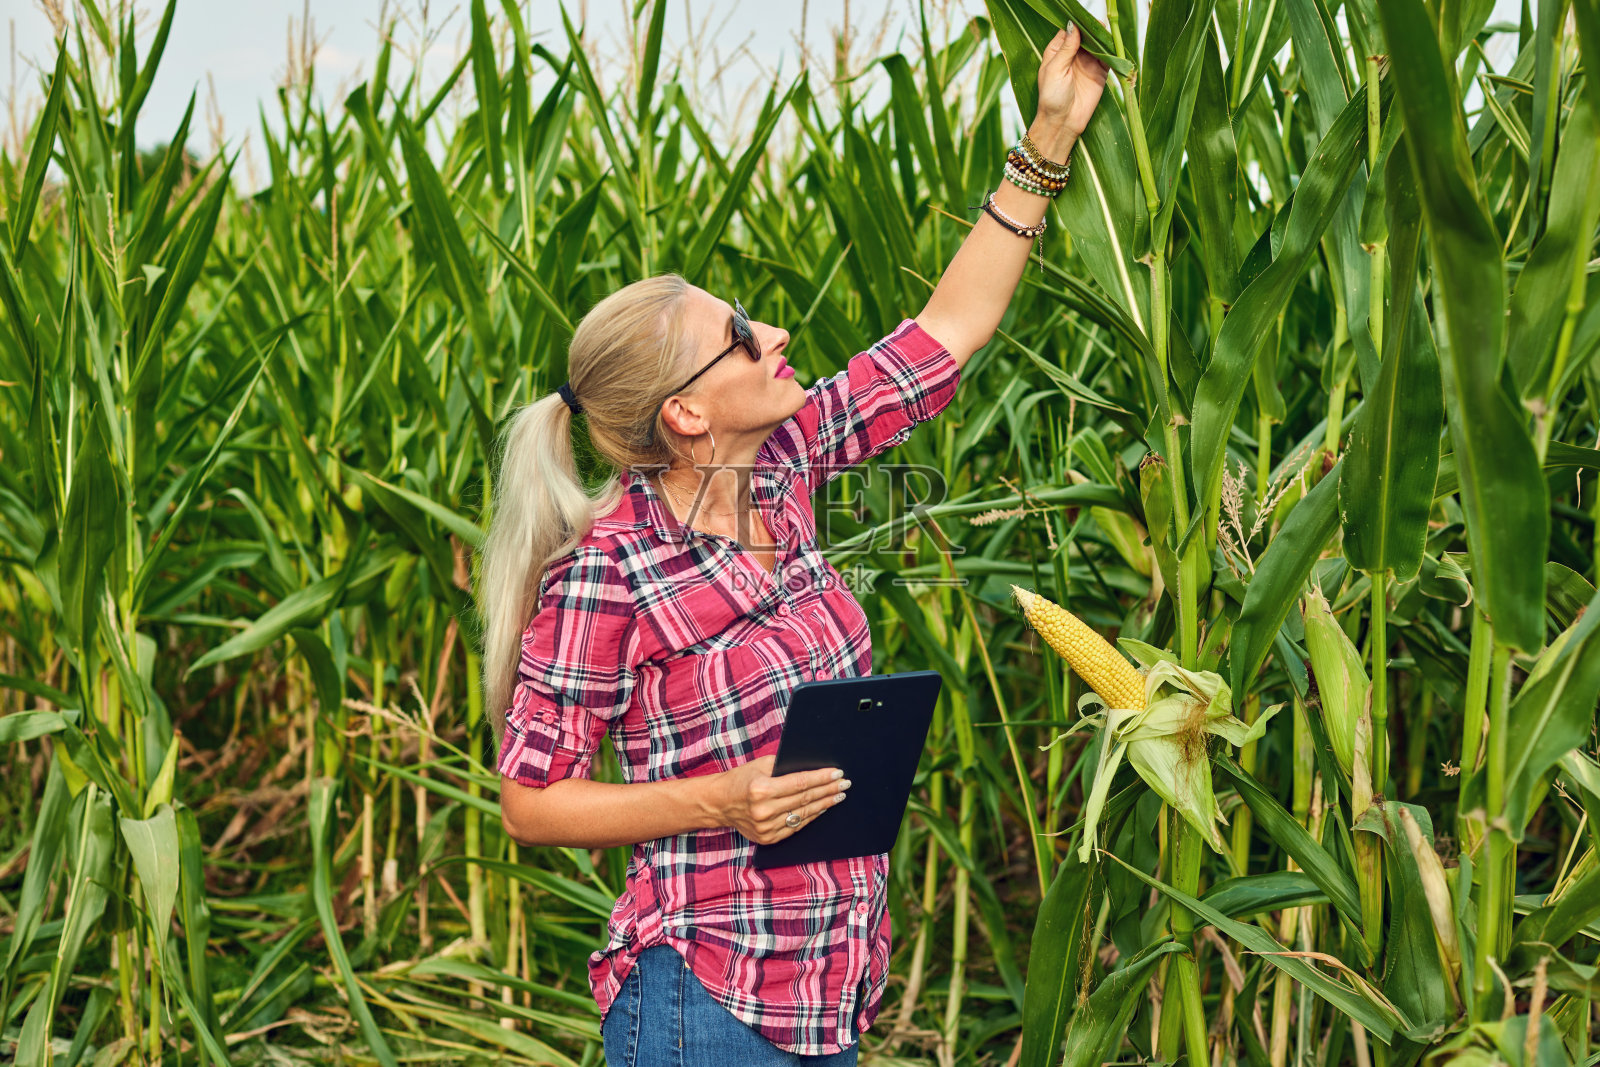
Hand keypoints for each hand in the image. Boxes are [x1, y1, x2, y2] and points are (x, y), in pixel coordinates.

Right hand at [712, 756, 850, 844]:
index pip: (800, 783)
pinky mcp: (768, 838)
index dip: (821, 779)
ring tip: (838, 796)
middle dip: (828, 791)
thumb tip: (814, 768)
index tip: (838, 774)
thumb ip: (785, 766)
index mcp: (762, 789)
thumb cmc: (741, 779)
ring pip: (803, 815)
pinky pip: (795, 827)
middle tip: (844, 784)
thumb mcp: (760, 765)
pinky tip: (822, 808)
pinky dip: (811, 817)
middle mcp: (764, 810)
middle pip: (805, 799)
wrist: (719, 803)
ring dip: (824, 805)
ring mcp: (766, 827)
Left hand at [1035, 25, 1109, 143]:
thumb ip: (1066, 48)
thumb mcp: (1055, 70)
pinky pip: (1108, 58)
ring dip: (1103, 39)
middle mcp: (1073, 55)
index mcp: (1057, 52)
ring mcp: (1087, 63)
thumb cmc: (1052, 98)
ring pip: (1098, 44)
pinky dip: (1112, 52)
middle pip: (1085, 35)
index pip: (1069, 31)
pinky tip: (1114, 47)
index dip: (1077, 24)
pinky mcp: (1100, 73)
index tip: (1085, 20)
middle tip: (1099, 26)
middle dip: (1092, 29)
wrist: (1063, 122)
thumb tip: (1074, 25)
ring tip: (1107, 35)